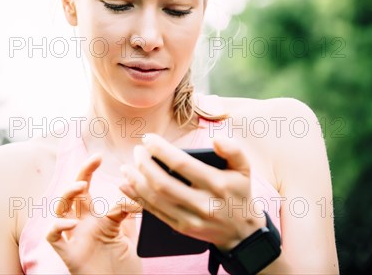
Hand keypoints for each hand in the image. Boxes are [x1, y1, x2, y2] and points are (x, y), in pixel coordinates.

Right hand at [46, 153, 142, 274]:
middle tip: (93, 161)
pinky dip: (58, 227)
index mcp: (94, 219)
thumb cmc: (123, 269)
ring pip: (59, 210)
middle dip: (81, 174)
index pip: (86, 189)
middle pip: (72, 194)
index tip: (99, 156)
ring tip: (81, 186)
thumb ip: (126, 211)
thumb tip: (132, 185)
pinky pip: (54, 238)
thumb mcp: (128, 234)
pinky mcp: (69, 256)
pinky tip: (70, 222)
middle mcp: (81, 226)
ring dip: (67, 195)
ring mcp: (73, 239)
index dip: (88, 171)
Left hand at [119, 133, 266, 251]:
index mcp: (217, 185)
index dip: (161, 150)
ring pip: (155, 199)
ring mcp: (190, 218)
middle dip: (144, 164)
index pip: (182, 164)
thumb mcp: (244, 170)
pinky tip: (126, 185)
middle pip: (163, 183)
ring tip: (127, 166)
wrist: (243, 234)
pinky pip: (154, 212)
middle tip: (137, 150)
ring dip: (136, 181)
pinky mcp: (181, 228)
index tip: (148, 138)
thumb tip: (216, 138)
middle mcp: (203, 204)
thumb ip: (233, 150)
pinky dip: (136, 198)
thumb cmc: (239, 194)